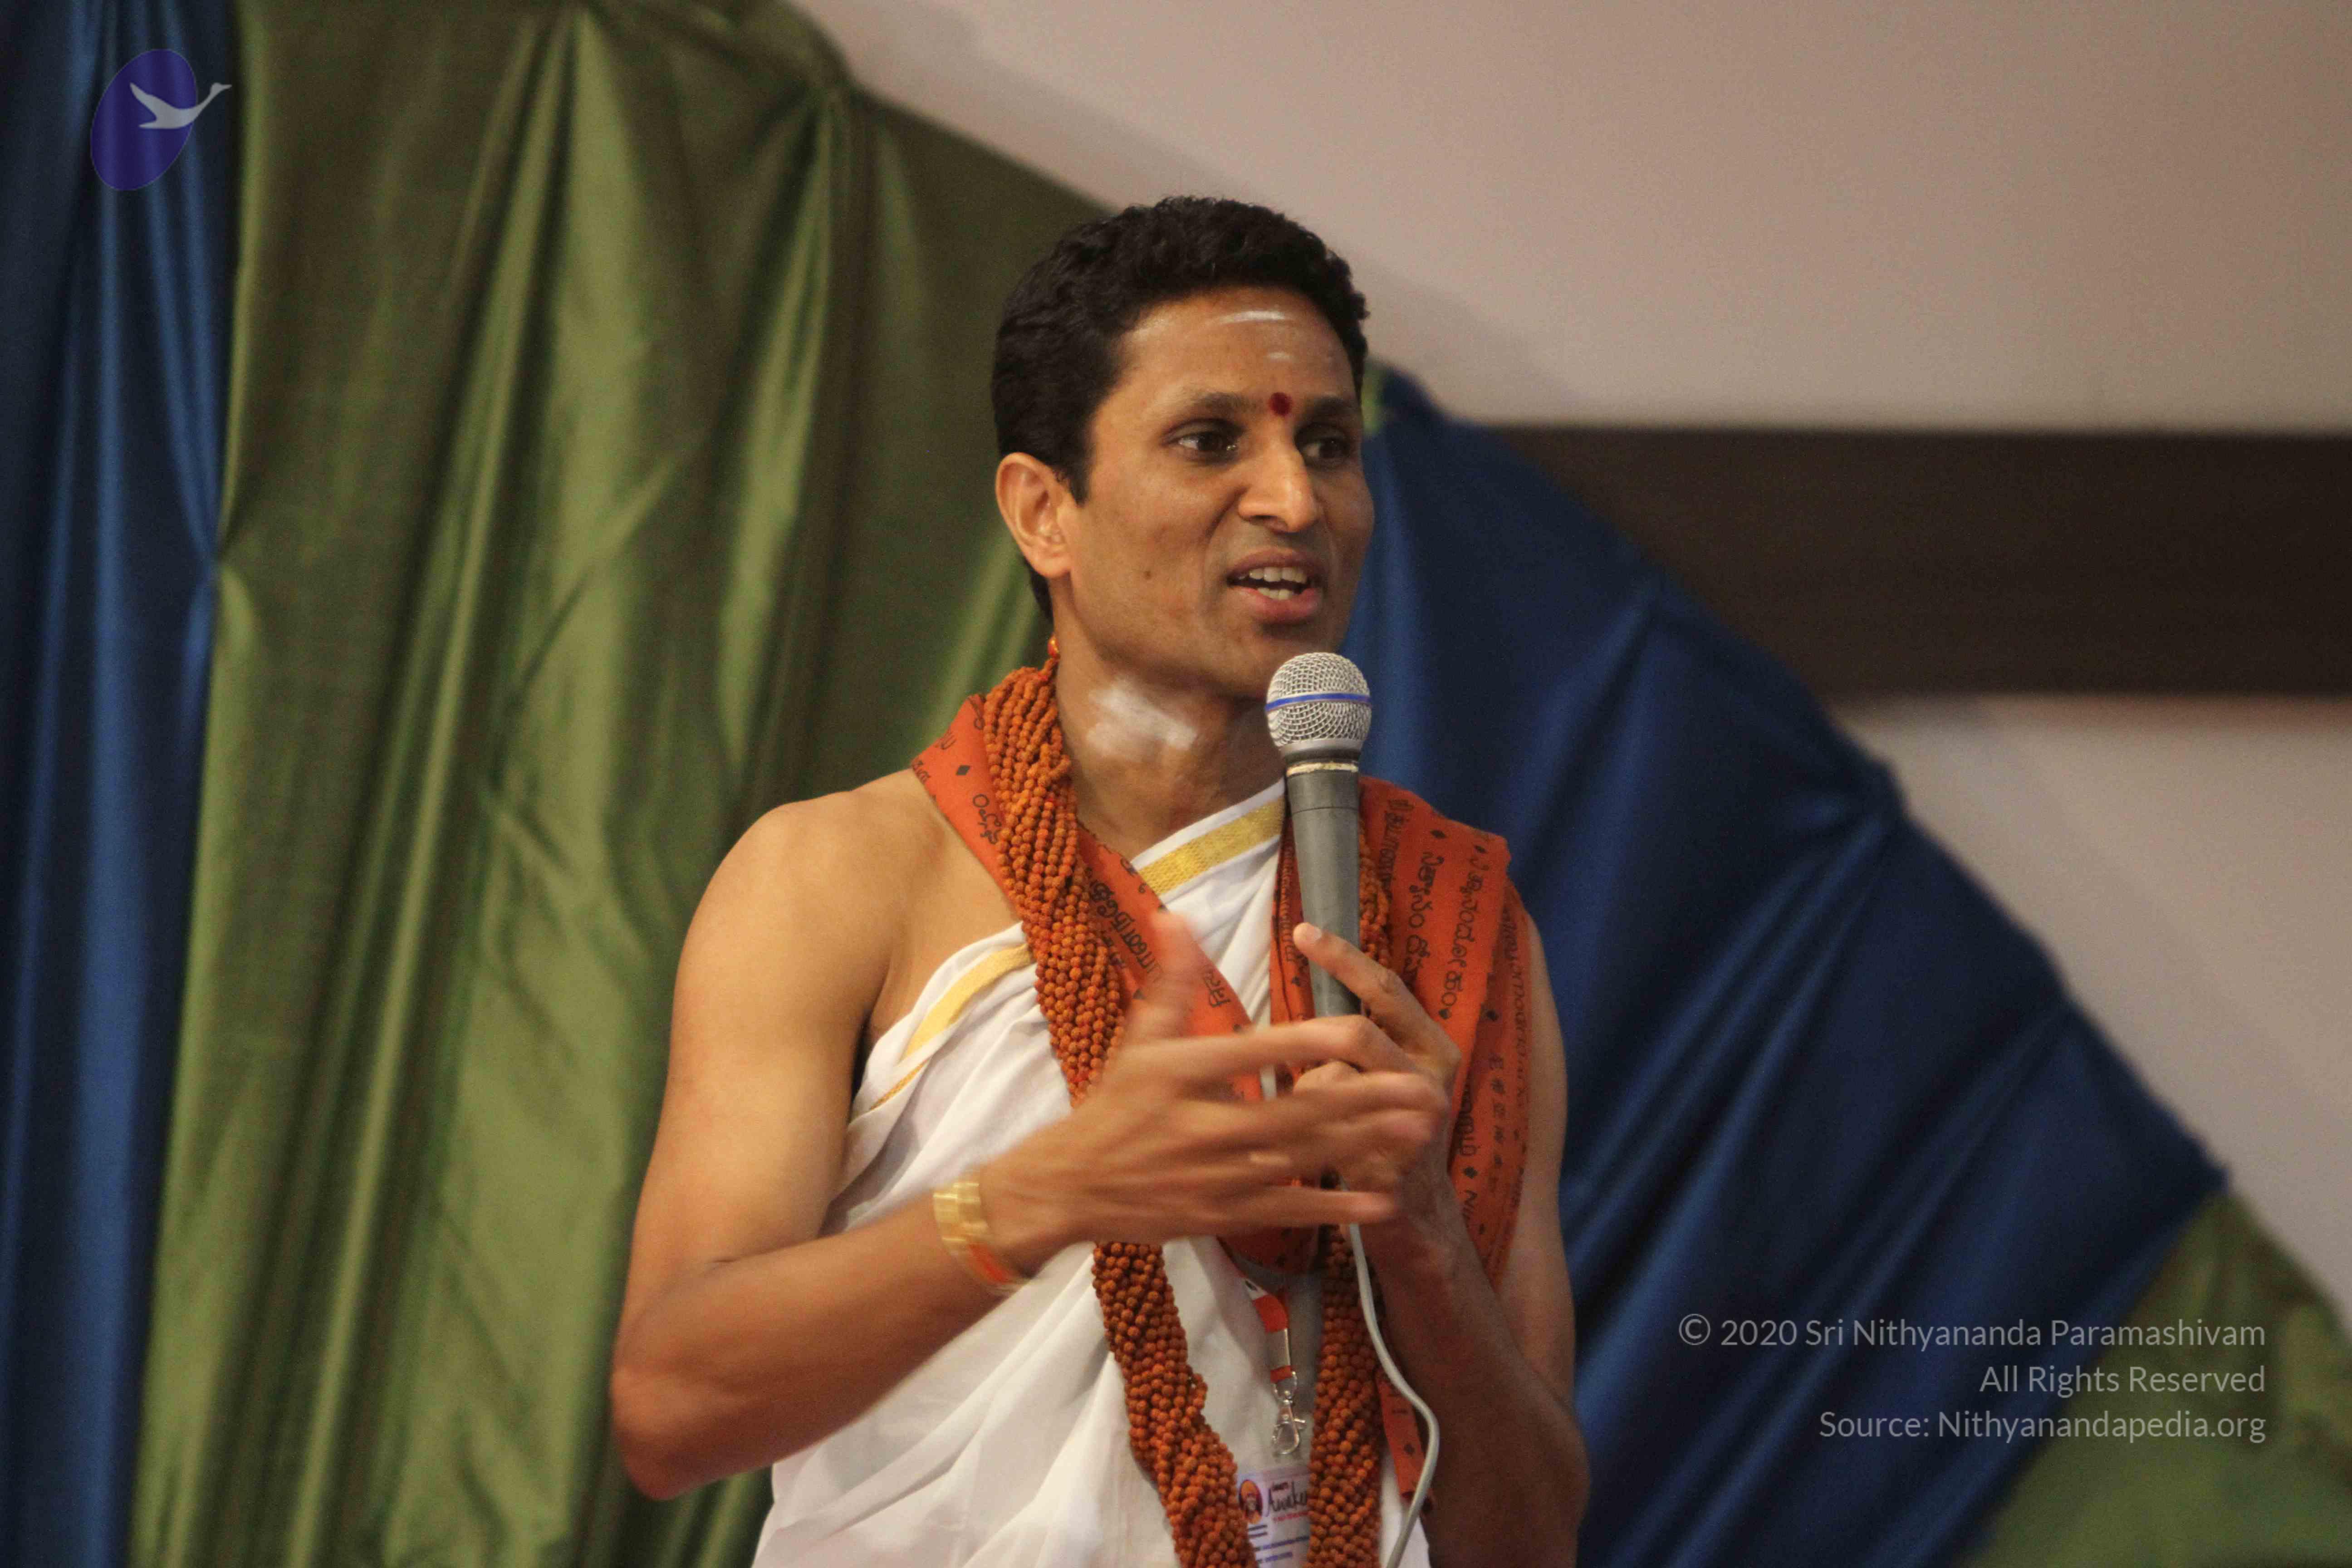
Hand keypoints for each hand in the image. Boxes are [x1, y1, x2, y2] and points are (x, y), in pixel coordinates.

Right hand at [981, 913, 1447, 1270]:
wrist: (1071, 1184)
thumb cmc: (1114, 1102)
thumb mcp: (1139, 1036)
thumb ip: (1171, 978)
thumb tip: (1178, 915)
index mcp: (1182, 1073)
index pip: (1255, 1053)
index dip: (1307, 1044)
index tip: (1358, 1033)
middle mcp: (1203, 1126)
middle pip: (1296, 1110)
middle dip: (1365, 1100)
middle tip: (1423, 1088)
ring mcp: (1216, 1175)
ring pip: (1303, 1159)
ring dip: (1365, 1146)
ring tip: (1417, 1132)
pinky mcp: (1224, 1213)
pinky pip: (1290, 1210)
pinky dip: (1337, 1207)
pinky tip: (1382, 1200)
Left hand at [1288, 922, 1463, 1228]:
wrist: (1417, 1213)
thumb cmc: (1389, 1128)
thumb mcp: (1388, 1072)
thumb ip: (1358, 1029)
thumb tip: (1309, 975)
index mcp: (1431, 1046)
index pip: (1386, 989)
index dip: (1345, 959)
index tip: (1302, 931)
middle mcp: (1429, 1081)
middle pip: (1358, 1036)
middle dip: (1306, 1039)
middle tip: (1254, 1036)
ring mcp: (1415, 1129)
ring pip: (1333, 1090)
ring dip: (1295, 1099)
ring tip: (1263, 1113)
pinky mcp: (1391, 1172)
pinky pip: (1323, 1144)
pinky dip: (1288, 1149)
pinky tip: (1264, 1156)